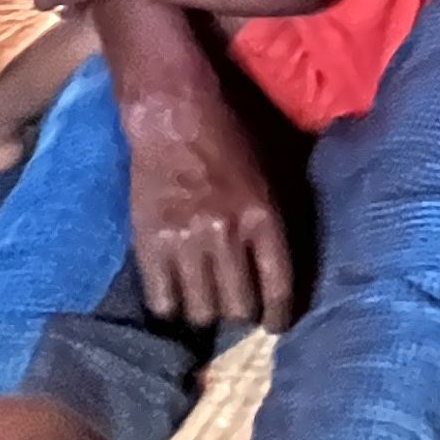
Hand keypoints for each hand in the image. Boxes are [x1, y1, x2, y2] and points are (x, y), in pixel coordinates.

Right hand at [117, 74, 295, 329]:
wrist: (172, 115)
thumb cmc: (229, 135)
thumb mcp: (272, 170)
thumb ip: (279, 214)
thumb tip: (291, 257)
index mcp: (263, 216)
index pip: (278, 287)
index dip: (279, 315)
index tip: (276, 324)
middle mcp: (226, 235)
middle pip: (238, 307)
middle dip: (242, 313)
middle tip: (238, 308)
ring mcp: (185, 243)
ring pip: (200, 311)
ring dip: (206, 312)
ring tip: (207, 302)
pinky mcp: (149, 244)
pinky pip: (162, 300)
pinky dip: (171, 306)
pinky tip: (177, 296)